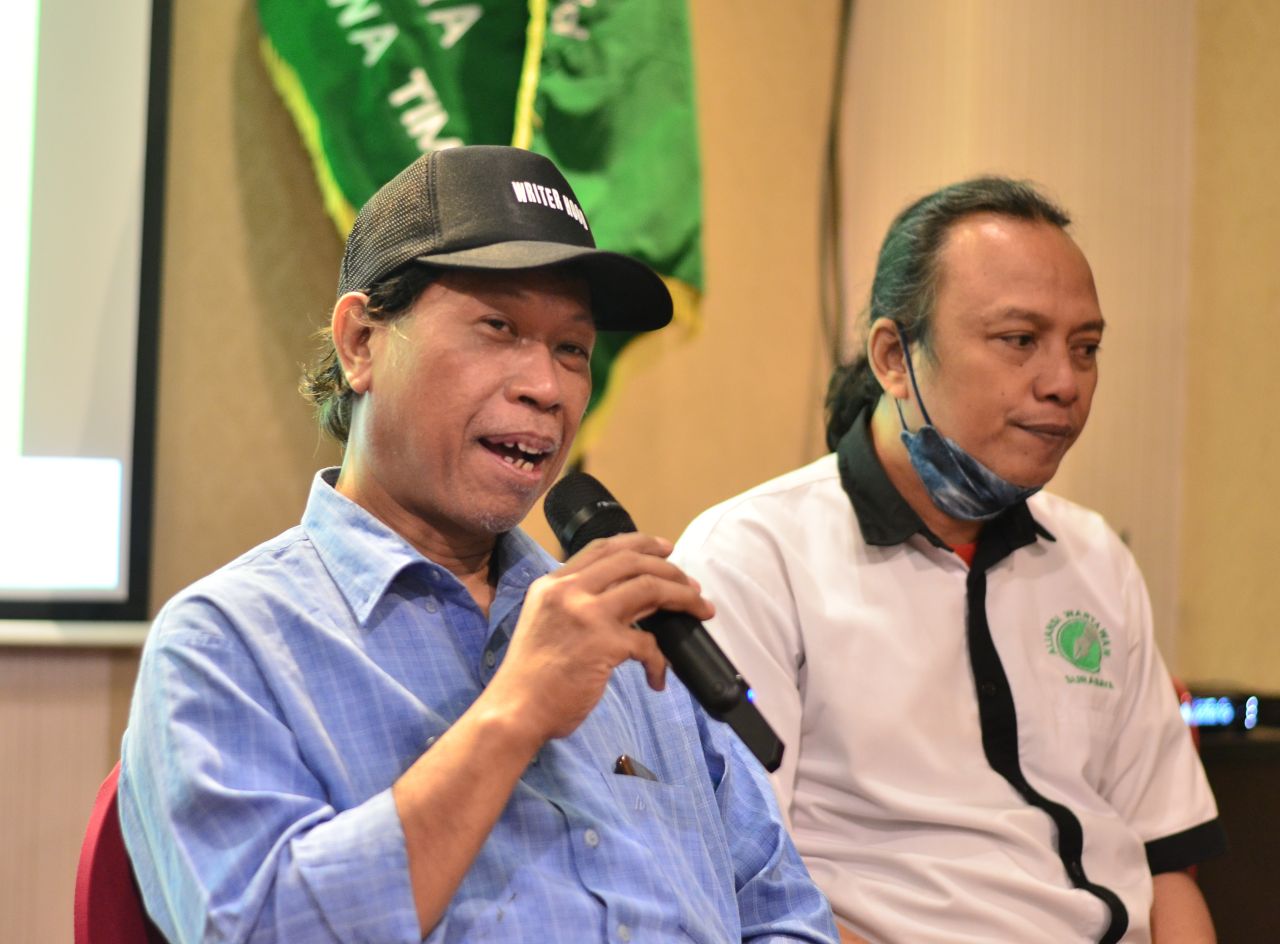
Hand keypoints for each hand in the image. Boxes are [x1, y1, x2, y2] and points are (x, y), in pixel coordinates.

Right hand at [483, 532, 714, 743]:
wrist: (515, 711)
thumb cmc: (530, 677)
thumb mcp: (546, 622)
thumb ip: (576, 604)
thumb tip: (628, 599)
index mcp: (552, 583)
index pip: (603, 548)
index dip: (640, 543)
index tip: (666, 549)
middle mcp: (569, 590)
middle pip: (632, 561)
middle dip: (670, 569)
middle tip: (691, 585)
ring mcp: (587, 614)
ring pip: (650, 587)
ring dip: (682, 598)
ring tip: (700, 610)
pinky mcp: (603, 643)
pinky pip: (649, 642)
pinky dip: (660, 660)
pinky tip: (658, 677)